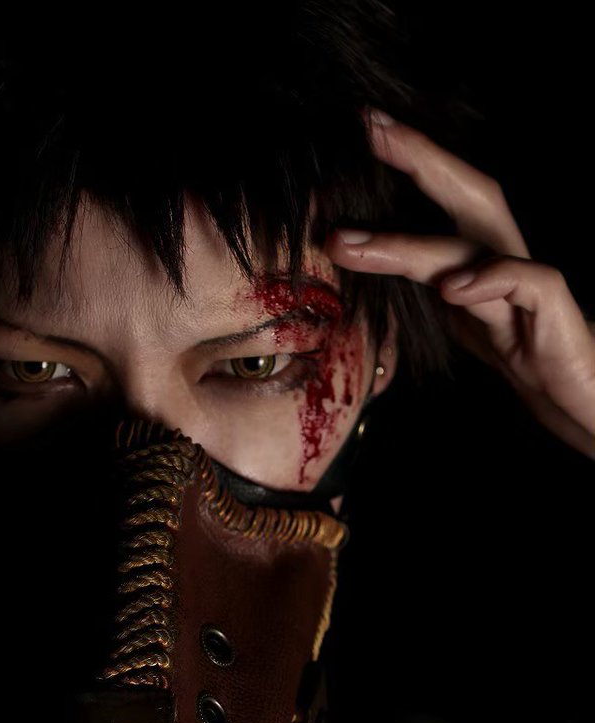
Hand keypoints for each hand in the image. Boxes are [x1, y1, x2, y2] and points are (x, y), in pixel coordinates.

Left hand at [328, 109, 594, 458]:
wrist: (574, 396)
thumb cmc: (516, 350)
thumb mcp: (457, 317)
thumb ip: (422, 285)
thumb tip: (358, 254)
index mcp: (480, 251)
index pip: (445, 194)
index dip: (410, 159)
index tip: (366, 126)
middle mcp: (504, 253)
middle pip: (466, 192)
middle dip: (420, 158)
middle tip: (371, 131)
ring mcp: (529, 278)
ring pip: (472, 244)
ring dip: (405, 244)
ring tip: (348, 244)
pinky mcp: (552, 306)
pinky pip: (521, 280)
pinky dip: (485, 280)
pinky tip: (451, 290)